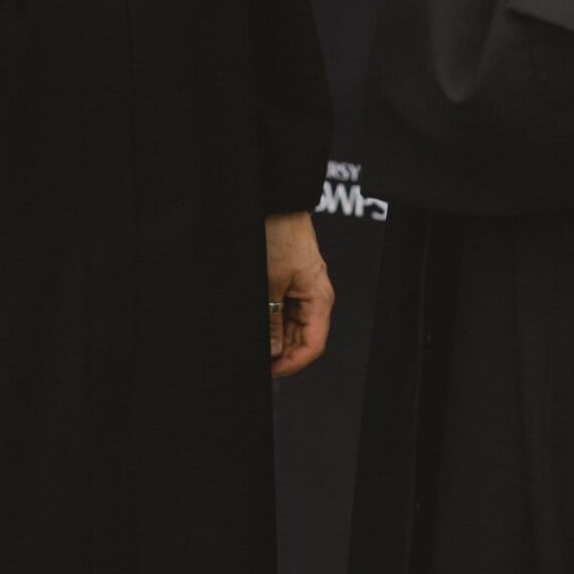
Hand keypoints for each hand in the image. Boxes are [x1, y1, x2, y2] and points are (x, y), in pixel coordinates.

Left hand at [265, 211, 333, 378]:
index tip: (269, 371)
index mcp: (319, 298)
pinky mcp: (289, 279)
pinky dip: (271, 318)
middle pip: (303, 338)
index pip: (313, 346)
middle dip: (281, 351)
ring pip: (291, 325)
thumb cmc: (280, 233)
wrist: (275, 202)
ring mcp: (301, 287)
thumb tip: (273, 350)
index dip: (292, 364)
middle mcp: (314, 295)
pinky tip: (256, 322)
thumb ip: (273, 320)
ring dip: (274, 335)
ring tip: (254, 340)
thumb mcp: (271, 283)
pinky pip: (283, 308)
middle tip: (256, 358)